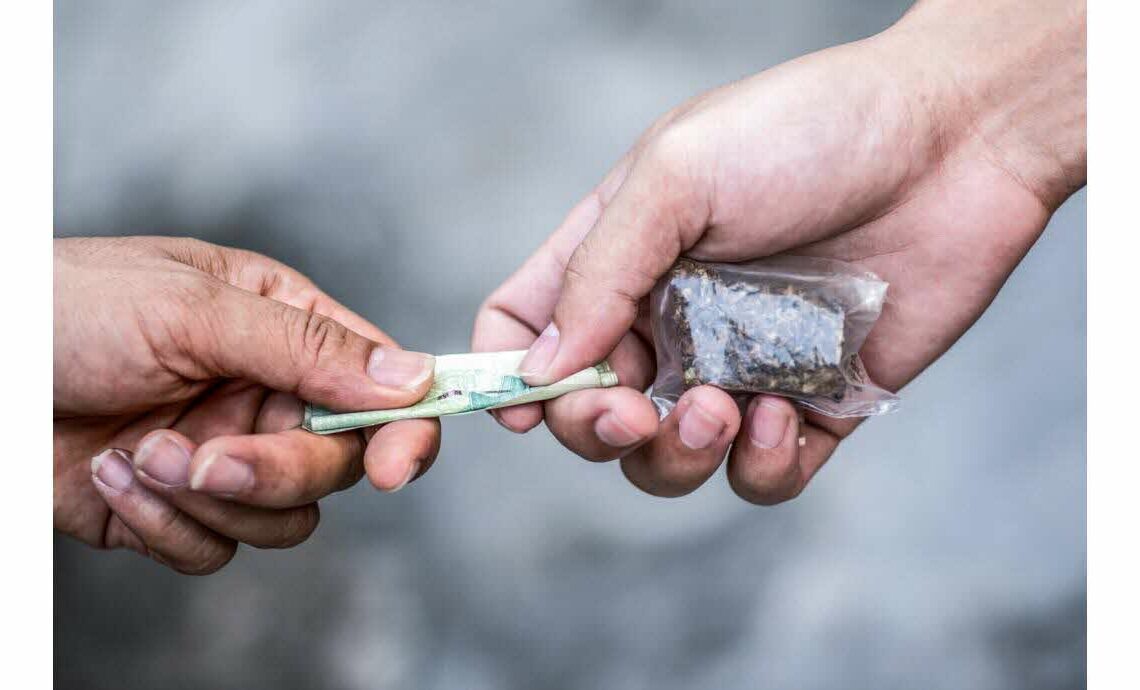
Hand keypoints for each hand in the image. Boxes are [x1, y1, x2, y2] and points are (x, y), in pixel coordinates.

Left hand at [54, 236, 438, 572]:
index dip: (403, 426)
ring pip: (283, 519)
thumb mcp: (192, 308)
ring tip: (144, 454)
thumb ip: (306, 347)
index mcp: (281, 328)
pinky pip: (214, 551)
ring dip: (212, 500)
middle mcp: (262, 394)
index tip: (396, 466)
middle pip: (333, 463)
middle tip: (213, 459)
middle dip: (275, 470)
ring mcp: (222, 456)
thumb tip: (414, 376)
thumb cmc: (63, 307)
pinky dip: (166, 526)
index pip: (377, 382)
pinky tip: (115, 475)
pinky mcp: (175, 513)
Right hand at [473, 0, 1084, 502]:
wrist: (957, 139)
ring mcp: (736, 365)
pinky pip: (758, 475)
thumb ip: (598, 273)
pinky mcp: (812, 403)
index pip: (525, 327)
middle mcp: (667, 317)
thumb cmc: (809, 129)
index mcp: (618, 255)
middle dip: (594, 429)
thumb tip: (534, 370)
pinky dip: (756, 467)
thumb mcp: (677, 173)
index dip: (505, 373)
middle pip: (587, 411)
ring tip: (719, 408)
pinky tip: (779, 417)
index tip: (523, 406)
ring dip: (675, 456)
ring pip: (667, 460)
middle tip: (631, 414)